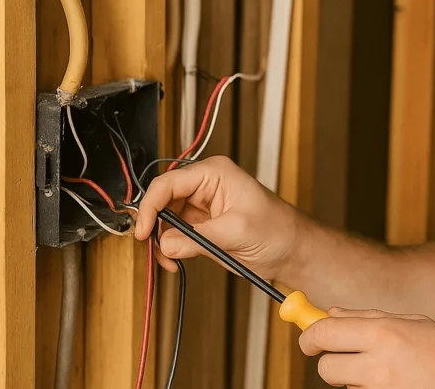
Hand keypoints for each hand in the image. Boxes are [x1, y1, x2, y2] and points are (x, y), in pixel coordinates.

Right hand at [133, 155, 303, 279]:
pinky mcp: (202, 225)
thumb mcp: (236, 231)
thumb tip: (166, 243)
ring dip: (162, 242)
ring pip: (165, 220)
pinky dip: (170, 249)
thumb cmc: (277, 230)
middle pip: (162, 201)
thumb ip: (198, 237)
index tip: (142, 231)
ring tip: (171, 261)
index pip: (168, 183)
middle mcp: (206, 185)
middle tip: (155, 249)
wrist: (292, 250)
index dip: (150, 206)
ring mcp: (203, 206)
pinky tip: (176, 261)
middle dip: (155, 227)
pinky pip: (174, 235)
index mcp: (215, 173)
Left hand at [299, 308, 434, 388]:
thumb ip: (368, 318)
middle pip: (325, 368)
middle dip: (332, 364)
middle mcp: (379, 364)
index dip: (310, 337)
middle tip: (347, 362)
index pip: (324, 332)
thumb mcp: (413, 324)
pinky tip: (396, 388)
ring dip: (355, 383)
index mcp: (385, 333)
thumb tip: (329, 314)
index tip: (310, 341)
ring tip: (390, 376)